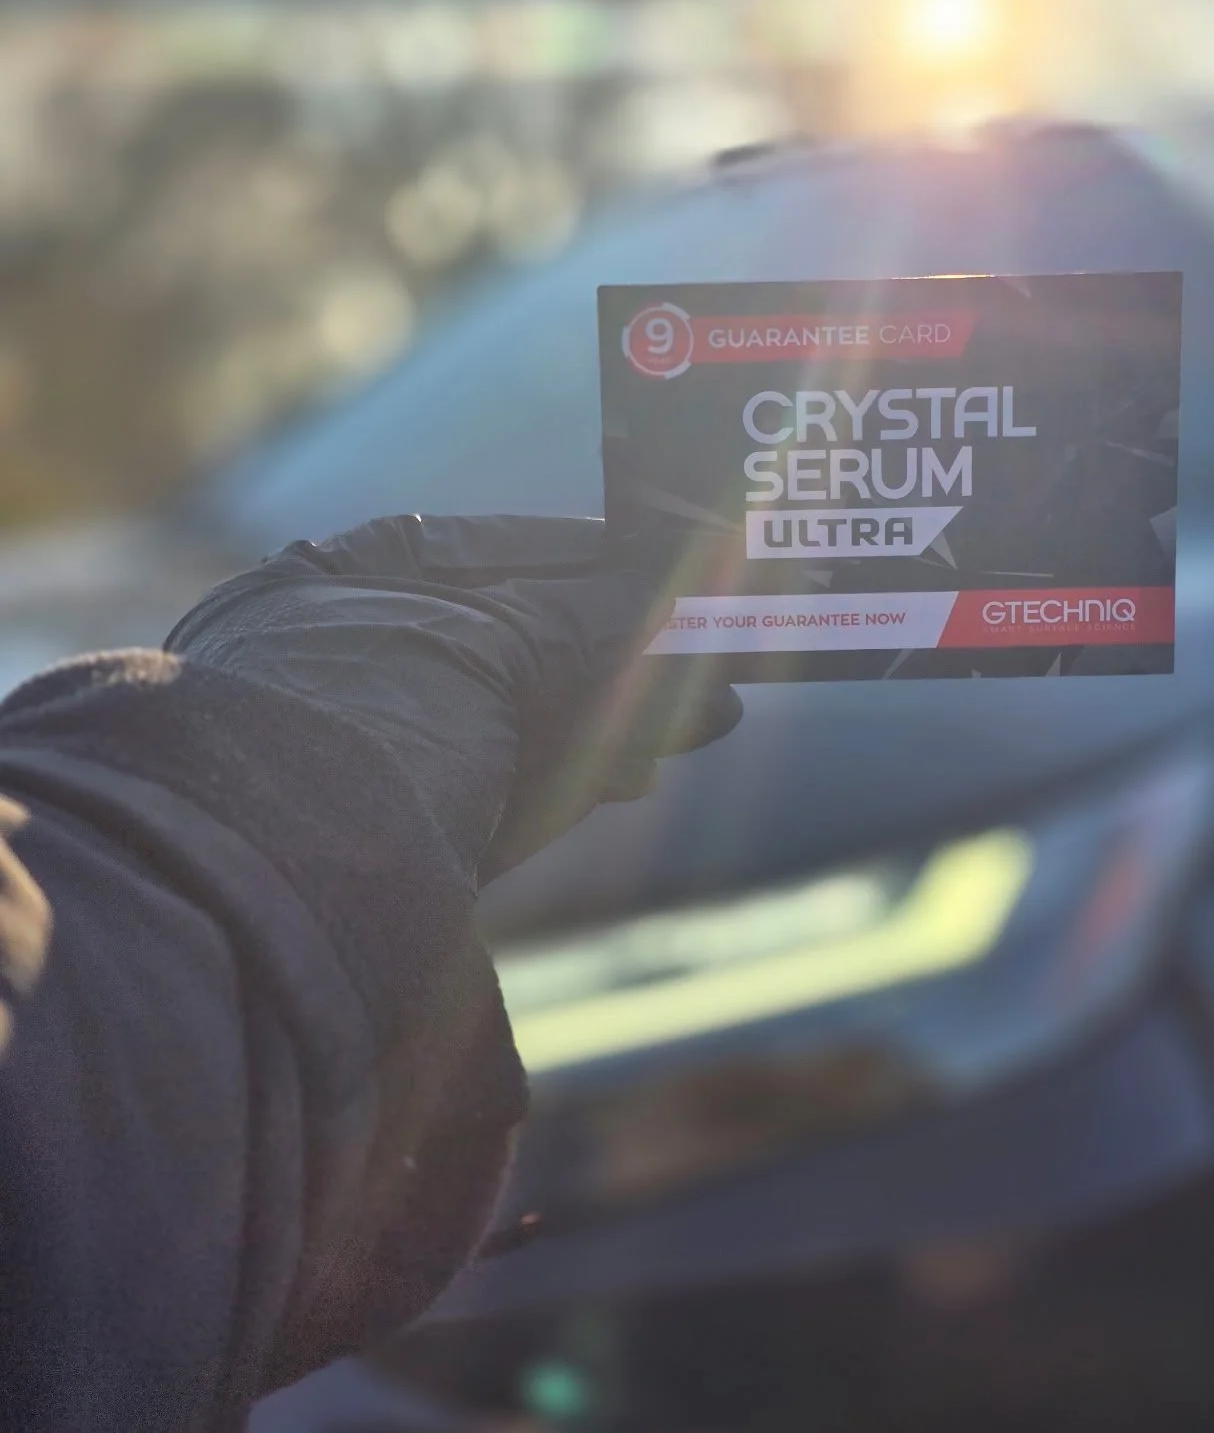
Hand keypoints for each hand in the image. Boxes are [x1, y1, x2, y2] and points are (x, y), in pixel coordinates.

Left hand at [166, 513, 740, 883]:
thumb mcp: (488, 645)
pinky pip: (512, 794)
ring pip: (527, 724)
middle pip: (520, 643)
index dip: (585, 558)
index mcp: (342, 582)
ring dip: (624, 714)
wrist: (275, 881)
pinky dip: (584, 777)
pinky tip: (648, 768)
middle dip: (624, 647)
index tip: (667, 563)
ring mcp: (377, 757)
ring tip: (718, 708)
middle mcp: (354, 661)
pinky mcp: (404, 843)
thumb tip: (674, 586)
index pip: (485, 552)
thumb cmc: (363, 718)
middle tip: (718, 645)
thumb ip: (587, 616)